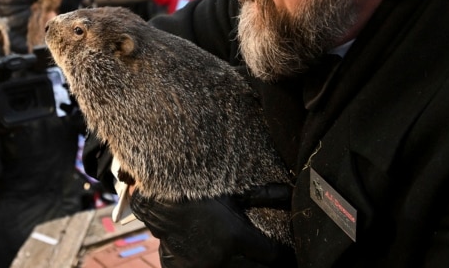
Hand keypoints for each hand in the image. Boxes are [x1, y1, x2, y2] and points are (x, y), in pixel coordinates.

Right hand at [130, 190, 293, 267]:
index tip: (282, 254)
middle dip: (257, 263)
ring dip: (233, 265)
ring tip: (225, 252)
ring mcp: (199, 266)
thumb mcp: (233, 191)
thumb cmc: (198, 188)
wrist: (159, 195)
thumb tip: (288, 191)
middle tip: (252, 253)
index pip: (272, 256)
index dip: (281, 255)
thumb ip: (263, 195)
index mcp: (235, 236)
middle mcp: (219, 257)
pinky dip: (204, 265)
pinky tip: (205, 255)